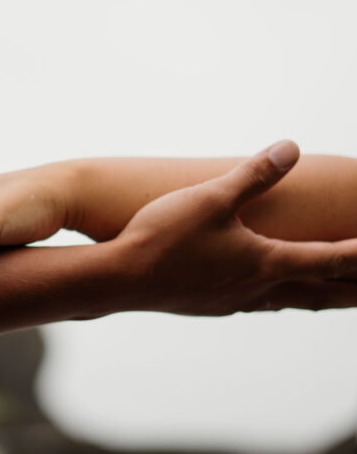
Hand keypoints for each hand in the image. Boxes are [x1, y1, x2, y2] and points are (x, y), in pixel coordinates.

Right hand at [106, 140, 356, 315]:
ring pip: (288, 301)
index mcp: (265, 261)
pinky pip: (257, 304)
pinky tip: (262, 294)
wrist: (120, 279)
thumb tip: (290, 147)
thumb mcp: (212, 196)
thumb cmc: (165, 236)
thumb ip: (255, 173)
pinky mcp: (209, 306)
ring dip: (314, 297)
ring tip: (326, 294)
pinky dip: (277, 298)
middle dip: (350, 292)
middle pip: (318, 292)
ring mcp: (232, 301)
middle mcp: (256, 288)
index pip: (329, 259)